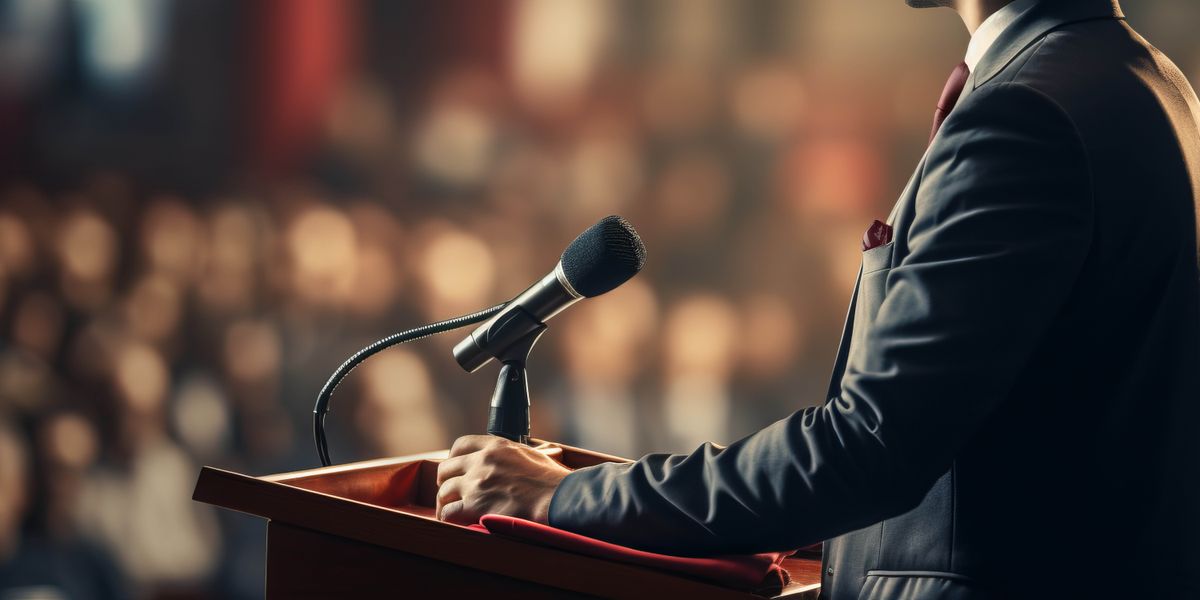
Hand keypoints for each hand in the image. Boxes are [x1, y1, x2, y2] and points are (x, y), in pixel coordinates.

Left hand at [436, 435, 571, 525]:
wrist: (557, 498)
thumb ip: (516, 454)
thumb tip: (523, 456)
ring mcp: (476, 483)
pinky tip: (453, 522)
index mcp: (496, 446)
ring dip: (444, 502)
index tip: (455, 468)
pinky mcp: (475, 506)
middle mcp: (482, 461)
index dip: (454, 458)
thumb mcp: (533, 454)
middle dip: (445, 481)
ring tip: (447, 511)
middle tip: (449, 492)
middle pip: (446, 468)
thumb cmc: (552, 480)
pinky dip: (448, 518)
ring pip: (444, 491)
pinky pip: (449, 512)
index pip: (461, 444)